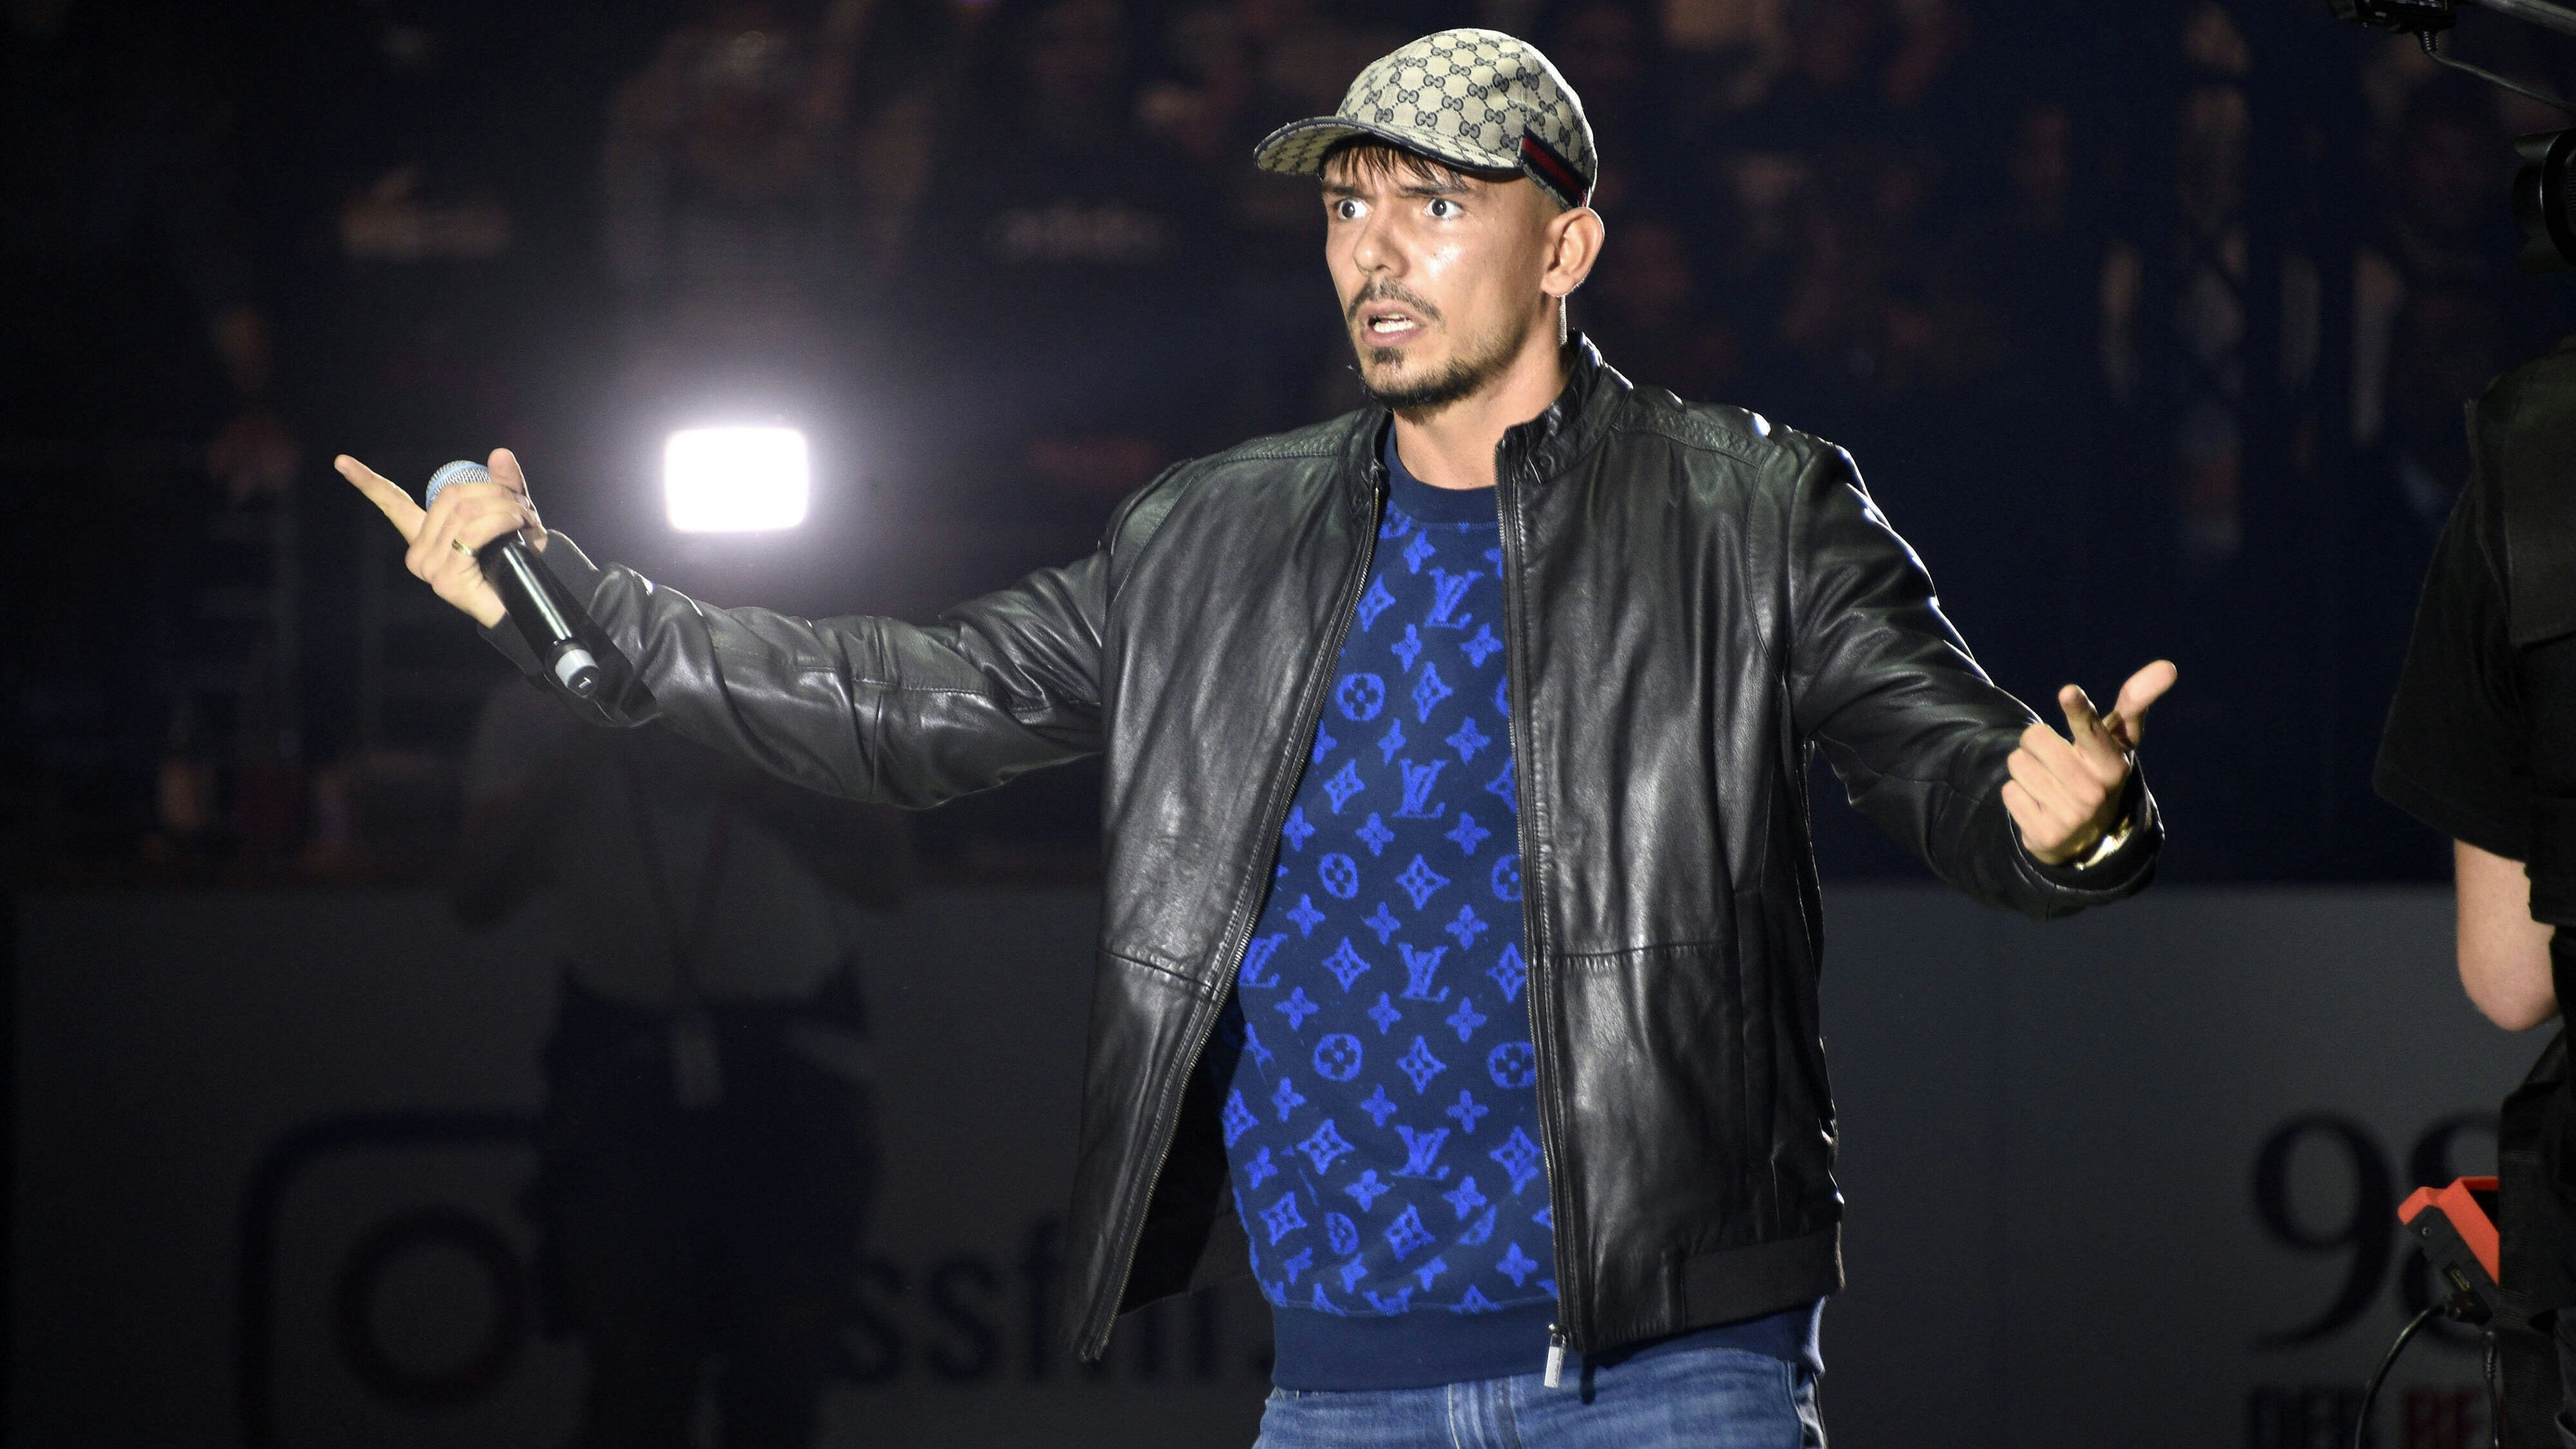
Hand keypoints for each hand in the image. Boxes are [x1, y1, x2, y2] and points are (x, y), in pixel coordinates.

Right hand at [336, 448, 544, 629]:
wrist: (531, 601)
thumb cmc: (518, 559)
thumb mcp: (510, 515)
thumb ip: (503, 486)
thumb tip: (498, 453)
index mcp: (426, 536)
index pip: (393, 505)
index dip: (369, 483)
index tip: (341, 461)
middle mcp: (419, 553)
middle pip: (451, 497)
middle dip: (494, 493)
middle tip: (522, 506)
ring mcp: (429, 568)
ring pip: (465, 512)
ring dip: (504, 508)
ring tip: (525, 518)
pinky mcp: (445, 579)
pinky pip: (472, 534)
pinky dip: (501, 522)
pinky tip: (518, 525)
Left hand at [2002, 659, 2177, 865]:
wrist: (2087, 837)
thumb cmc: (2100, 769)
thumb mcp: (2120, 740)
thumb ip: (2136, 702)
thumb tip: (2168, 665)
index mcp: (2113, 764)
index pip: (2091, 730)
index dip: (2079, 710)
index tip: (2068, 691)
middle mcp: (2094, 791)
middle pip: (2034, 737)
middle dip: (2038, 745)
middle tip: (2057, 762)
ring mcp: (2070, 816)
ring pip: (2017, 763)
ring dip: (2026, 769)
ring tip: (2050, 784)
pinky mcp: (2044, 835)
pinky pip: (2008, 792)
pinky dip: (2018, 794)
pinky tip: (2040, 805)